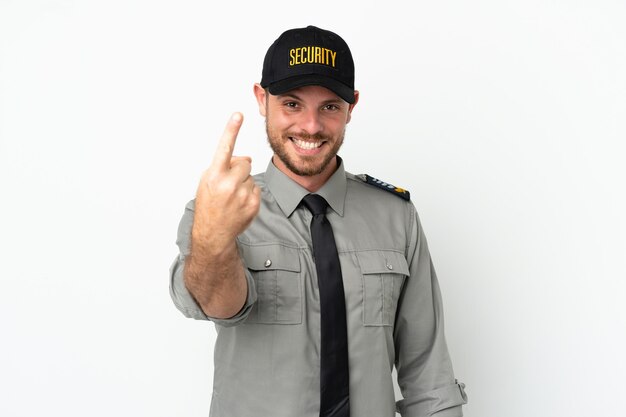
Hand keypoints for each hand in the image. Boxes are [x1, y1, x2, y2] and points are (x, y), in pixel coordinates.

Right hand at [192, 113, 260, 247]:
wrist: (213, 233)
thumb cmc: (209, 203)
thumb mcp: (207, 180)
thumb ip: (225, 165)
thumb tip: (248, 157)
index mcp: (214, 175)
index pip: (224, 148)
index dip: (231, 130)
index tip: (238, 114)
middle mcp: (228, 184)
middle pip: (245, 163)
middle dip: (239, 169)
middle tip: (228, 184)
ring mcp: (242, 194)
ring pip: (251, 176)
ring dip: (244, 182)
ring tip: (232, 197)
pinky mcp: (253, 204)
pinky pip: (256, 188)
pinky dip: (249, 193)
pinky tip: (239, 203)